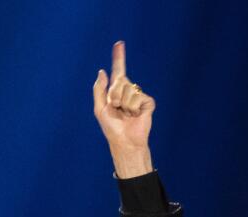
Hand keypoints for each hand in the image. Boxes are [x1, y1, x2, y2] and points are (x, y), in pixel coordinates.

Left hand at [92, 41, 154, 177]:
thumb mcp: (99, 108)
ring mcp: (139, 96)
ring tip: (125, 114)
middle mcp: (129, 91)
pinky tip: (135, 115)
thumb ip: (99, 89)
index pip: (118, 71)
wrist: (124, 141)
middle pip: (120, 80)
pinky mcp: (148, 102)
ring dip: (123, 103)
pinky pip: (138, 97)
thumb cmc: (112, 127)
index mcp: (117, 91)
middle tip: (116, 108)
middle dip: (114, 94)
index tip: (119, 44)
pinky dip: (133, 107)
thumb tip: (102, 71)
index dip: (118, 57)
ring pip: (128, 89)